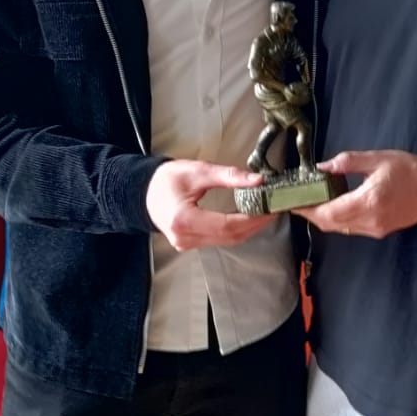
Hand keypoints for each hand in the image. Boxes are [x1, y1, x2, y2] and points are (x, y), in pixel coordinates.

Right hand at [146, 160, 276, 250]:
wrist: (143, 192)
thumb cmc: (166, 180)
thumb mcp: (198, 171)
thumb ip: (228, 176)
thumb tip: (257, 180)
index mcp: (184, 219)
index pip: (227, 225)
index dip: (253, 219)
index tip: (270, 209)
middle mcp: (184, 237)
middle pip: (230, 236)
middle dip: (255, 224)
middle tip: (273, 210)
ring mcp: (186, 244)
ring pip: (227, 241)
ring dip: (248, 228)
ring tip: (264, 212)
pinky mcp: (189, 244)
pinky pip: (219, 240)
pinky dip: (236, 230)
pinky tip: (247, 219)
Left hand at [292, 148, 416, 238]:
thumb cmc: (410, 170)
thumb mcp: (377, 159)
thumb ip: (347, 162)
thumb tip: (323, 167)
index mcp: (368, 201)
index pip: (329, 212)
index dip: (308, 210)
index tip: (292, 203)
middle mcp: (370, 220)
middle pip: (331, 225)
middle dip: (312, 215)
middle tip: (298, 202)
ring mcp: (376, 229)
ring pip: (340, 228)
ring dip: (324, 218)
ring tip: (313, 202)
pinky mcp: (380, 231)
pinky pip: (352, 228)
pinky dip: (339, 219)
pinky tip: (335, 206)